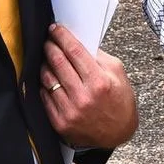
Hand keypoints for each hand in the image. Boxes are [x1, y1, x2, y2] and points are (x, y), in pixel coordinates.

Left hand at [39, 25, 137, 148]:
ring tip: (46, 58)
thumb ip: (98, 56)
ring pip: (48, 79)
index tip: (55, 29)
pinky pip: (44, 97)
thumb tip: (77, 41)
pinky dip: (44, 84)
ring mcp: (70, 111)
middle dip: (50, 47)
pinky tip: (47, 77)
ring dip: (44, 64)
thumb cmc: (119, 100)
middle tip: (48, 40)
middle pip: (58, 62)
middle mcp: (83, 97)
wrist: (118, 134)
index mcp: (99, 82)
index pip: (74, 51)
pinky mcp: (60, 122)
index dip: (62, 37)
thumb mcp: (118, 73)